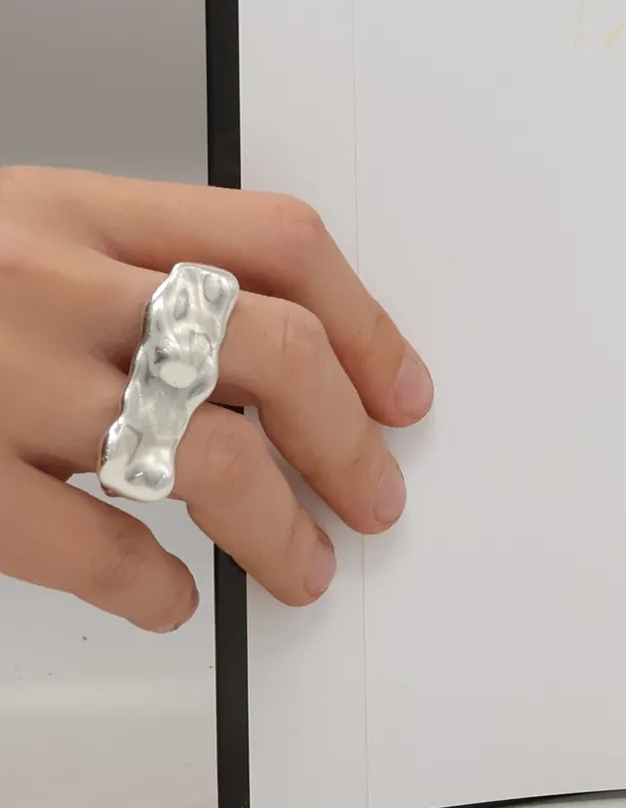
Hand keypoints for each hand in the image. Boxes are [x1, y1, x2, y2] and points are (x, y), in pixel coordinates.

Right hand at [0, 167, 430, 629]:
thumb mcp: (11, 229)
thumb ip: (124, 268)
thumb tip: (269, 365)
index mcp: (78, 207)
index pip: (279, 240)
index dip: (367, 323)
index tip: (404, 396)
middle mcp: (52, 280)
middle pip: (274, 348)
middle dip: (348, 439)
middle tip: (376, 497)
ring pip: (207, 455)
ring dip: (280, 529)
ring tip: (304, 570)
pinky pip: (87, 544)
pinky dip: (148, 586)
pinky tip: (170, 600)